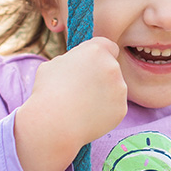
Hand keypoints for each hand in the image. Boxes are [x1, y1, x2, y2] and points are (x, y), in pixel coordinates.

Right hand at [14, 37, 127, 170]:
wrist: (53, 123)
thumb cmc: (48, 91)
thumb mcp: (54, 63)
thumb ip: (74, 59)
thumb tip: (80, 60)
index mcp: (97, 50)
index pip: (108, 46)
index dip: (99, 55)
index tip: (90, 65)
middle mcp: (113, 66)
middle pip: (111, 67)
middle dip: (100, 75)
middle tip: (80, 88)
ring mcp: (120, 88)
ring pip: (114, 87)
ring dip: (103, 92)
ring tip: (81, 104)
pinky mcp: (121, 108)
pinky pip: (114, 106)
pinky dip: (105, 110)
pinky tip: (88, 114)